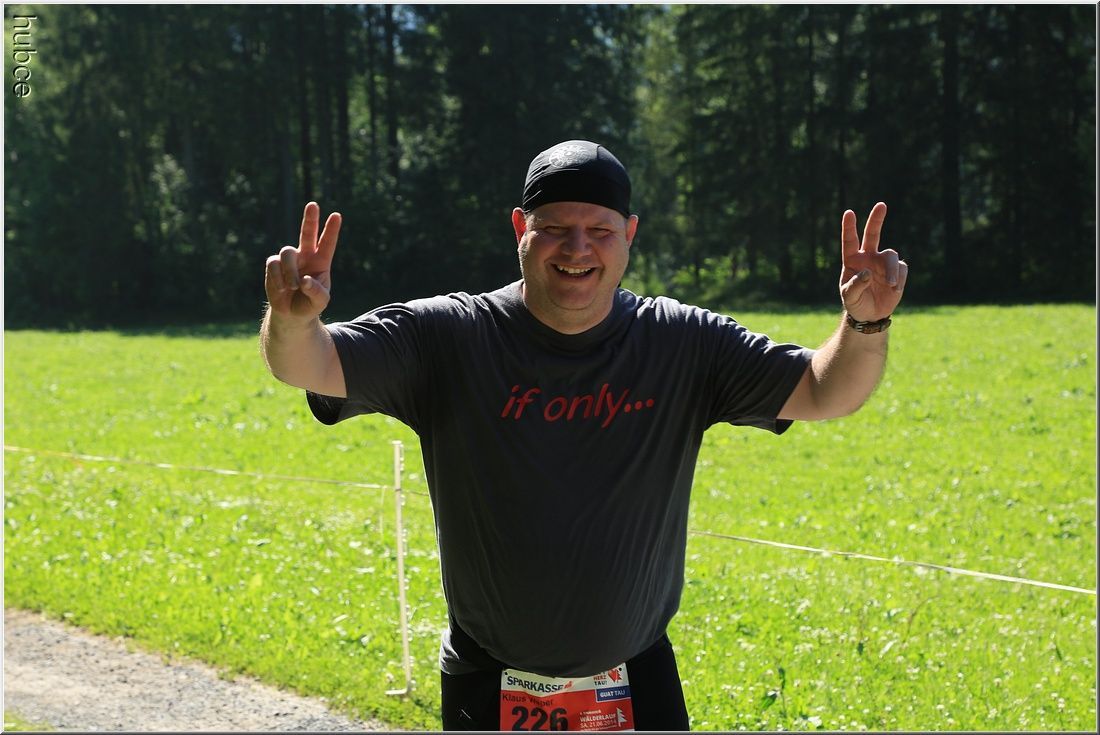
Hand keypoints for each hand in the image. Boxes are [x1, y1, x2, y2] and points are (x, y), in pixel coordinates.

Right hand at [265, 202, 341, 321]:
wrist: (292, 314)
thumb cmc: (310, 304)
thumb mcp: (320, 302)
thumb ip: (316, 292)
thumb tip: (304, 280)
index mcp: (321, 262)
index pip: (327, 243)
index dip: (331, 230)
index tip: (337, 215)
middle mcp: (305, 256)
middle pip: (307, 233)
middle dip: (310, 219)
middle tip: (313, 205)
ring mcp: (289, 260)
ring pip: (287, 252)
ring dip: (289, 271)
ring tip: (293, 286)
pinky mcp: (274, 265)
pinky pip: (273, 263)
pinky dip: (278, 277)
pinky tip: (282, 288)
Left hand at [838, 202, 907, 321]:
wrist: (870, 314)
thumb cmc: (855, 303)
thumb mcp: (850, 297)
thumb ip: (856, 285)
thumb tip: (868, 273)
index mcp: (852, 260)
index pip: (850, 241)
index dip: (849, 227)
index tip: (849, 212)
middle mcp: (868, 257)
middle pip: (873, 234)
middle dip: (876, 219)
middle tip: (881, 205)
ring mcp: (883, 263)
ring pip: (891, 256)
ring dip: (892, 271)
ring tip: (890, 286)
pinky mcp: (897, 271)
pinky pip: (902, 269)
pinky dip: (899, 279)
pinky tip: (894, 290)